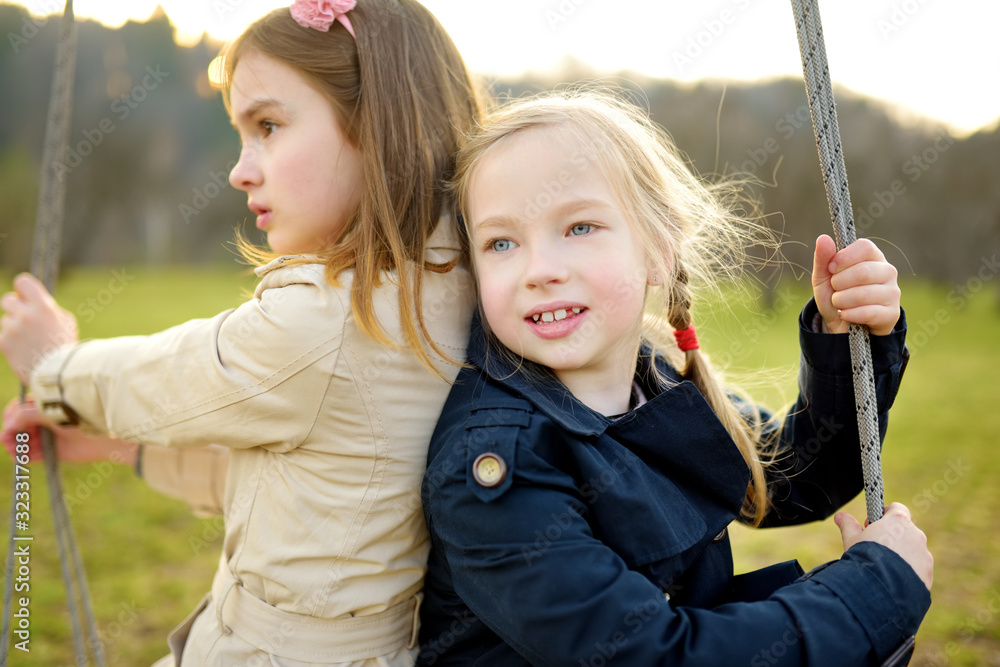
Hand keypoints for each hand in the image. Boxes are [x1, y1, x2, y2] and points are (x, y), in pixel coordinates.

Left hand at [0, 273, 78, 383]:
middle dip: (15, 308)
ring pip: (5, 321)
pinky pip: (2, 336)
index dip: (23, 288)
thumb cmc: (65, 346)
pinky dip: (10, 341)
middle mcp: (25, 315)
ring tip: (29, 341)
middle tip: (25, 318)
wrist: (58, 373)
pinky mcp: (3, 343)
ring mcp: (12, 329)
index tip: (26, 296)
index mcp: (42, 307)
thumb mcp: (65, 321)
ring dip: (14, 327)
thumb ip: (47, 308)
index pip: (22, 282)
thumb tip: (34, 302)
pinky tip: (23, 350)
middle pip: (7, 300)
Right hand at [1, 397, 137, 465]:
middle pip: (19, 428)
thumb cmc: (79, 415)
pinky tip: (23, 458)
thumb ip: (26, 414)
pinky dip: (26, 458)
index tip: (9, 426)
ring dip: (17, 448)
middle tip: (8, 442)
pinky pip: (34, 456)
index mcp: (45, 404)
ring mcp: (50, 436)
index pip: (18, 409)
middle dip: (11, 435)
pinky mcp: (55, 452)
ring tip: (16, 451)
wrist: (105, 434)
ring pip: (25, 443)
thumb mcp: (50, 410)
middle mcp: (45, 420)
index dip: (10, 417)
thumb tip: (8, 425)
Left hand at [811, 235, 900, 335]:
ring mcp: (893, 292)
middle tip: (835, 290)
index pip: (864, 247)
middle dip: (839, 283)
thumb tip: (823, 238)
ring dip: (841, 301)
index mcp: (873, 256)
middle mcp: (887, 271)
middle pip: (862, 272)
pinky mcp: (892, 313)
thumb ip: (823, 258)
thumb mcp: (823, 277)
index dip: (844, 258)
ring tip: (839, 303)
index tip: (831, 268)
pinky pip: (867, 313)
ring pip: (863, 294)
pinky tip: (845, 314)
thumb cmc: (836, 294)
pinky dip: (849, 314)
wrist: (841, 325)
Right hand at [836, 502, 932, 590]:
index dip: (885, 515)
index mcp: (898, 521)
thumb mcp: (852, 540)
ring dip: (902, 555)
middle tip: (877, 548)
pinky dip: (908, 572)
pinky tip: (893, 580)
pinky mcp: (928, 573)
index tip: (874, 525)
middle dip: (893, 538)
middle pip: (906, 531)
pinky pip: (918, 569)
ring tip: (884, 568)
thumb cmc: (864, 558)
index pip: (897, 508)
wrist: (879, 587)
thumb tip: (840, 516)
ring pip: (913, 551)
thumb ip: (849, 526)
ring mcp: (924, 554)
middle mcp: (915, 534)